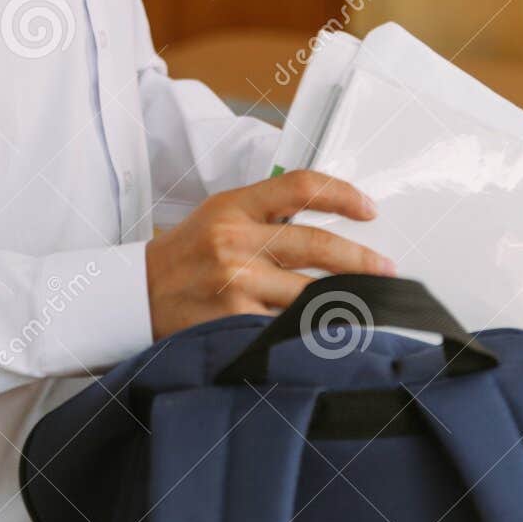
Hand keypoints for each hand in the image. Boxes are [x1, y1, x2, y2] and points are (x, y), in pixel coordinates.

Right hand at [144, 167, 395, 340]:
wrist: (135, 296)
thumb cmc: (185, 255)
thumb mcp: (219, 216)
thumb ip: (267, 213)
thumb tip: (328, 220)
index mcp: (234, 206)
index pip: (301, 186)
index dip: (343, 195)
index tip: (368, 210)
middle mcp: (235, 241)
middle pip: (318, 245)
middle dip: (363, 261)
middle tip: (387, 270)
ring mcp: (235, 283)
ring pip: (311, 292)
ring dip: (347, 302)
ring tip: (370, 306)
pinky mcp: (233, 322)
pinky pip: (287, 326)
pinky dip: (313, 331)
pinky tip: (331, 335)